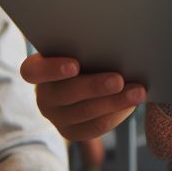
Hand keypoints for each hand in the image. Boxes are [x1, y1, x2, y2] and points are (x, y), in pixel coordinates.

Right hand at [20, 53, 144, 141]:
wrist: (89, 80)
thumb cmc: (86, 53)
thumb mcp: (81, 46)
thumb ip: (88, 44)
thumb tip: (114, 39)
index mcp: (38, 70)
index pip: (34, 71)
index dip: (52, 69)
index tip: (75, 65)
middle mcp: (44, 95)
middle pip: (65, 94)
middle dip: (95, 87)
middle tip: (119, 80)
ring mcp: (56, 117)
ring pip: (84, 113)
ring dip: (114, 102)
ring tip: (137, 92)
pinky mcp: (72, 132)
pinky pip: (95, 127)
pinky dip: (116, 115)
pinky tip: (132, 104)